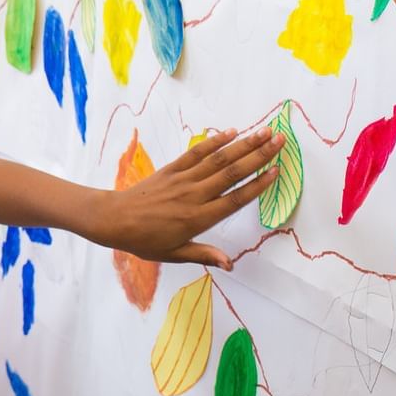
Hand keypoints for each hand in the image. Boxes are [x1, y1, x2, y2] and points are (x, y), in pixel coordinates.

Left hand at [95, 128, 286, 267]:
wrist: (115, 220)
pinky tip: (231, 132)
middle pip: (232, 173)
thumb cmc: (145, 241)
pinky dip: (214, 141)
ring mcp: (183, 179)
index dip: (258, 185)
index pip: (235, 199)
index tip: (277, 171)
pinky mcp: (171, 169)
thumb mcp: (174, 254)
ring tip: (265, 132)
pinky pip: (196, 153)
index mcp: (198, 218)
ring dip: (243, 144)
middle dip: (258, 156)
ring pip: (218, 159)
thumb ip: (204, 255)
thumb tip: (230, 264)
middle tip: (280, 141)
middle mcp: (194, 195)